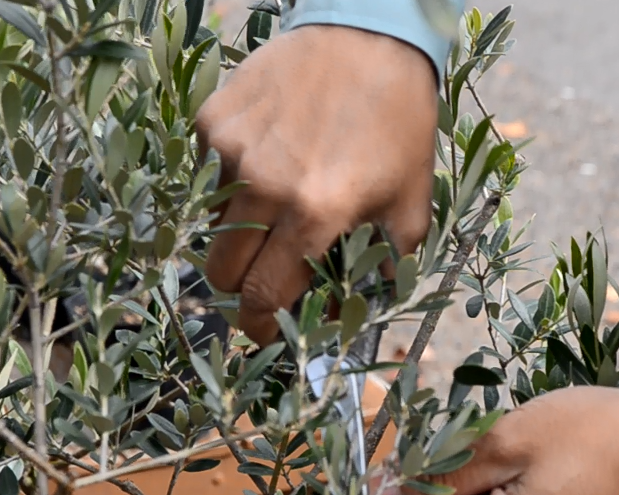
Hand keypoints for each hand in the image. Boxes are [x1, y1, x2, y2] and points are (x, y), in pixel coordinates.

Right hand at [196, 25, 437, 344]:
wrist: (369, 37)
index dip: (259, 326)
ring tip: (275, 206)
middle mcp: (266, 186)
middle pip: (222, 272)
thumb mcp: (409, 204)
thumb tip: (348, 315)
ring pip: (211, 225)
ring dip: (239, 232)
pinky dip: (231, 181)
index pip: (263, 296)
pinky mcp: (213, 120)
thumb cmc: (397, 125)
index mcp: (316, 214)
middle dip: (240, 288)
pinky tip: (268, 158)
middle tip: (262, 279)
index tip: (263, 332)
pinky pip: (208, 175)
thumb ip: (385, 269)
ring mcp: (232, 150)